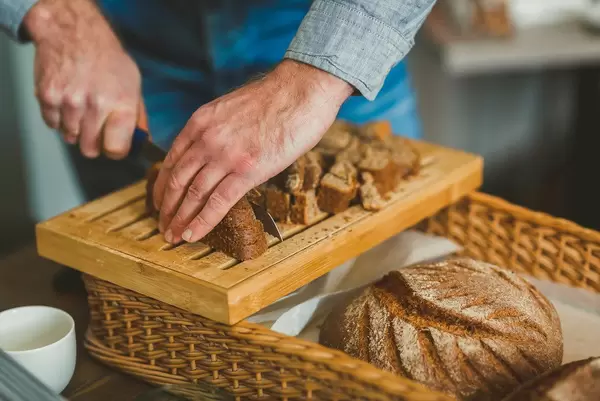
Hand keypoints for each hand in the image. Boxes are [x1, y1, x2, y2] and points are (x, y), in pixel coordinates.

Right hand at [23, 0, 140, 158]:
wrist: (74, 32)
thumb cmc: (108, 59)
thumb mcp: (134, 84)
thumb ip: (137, 117)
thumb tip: (141, 142)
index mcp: (121, 105)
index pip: (116, 149)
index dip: (116, 150)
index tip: (114, 144)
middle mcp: (94, 106)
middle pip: (90, 150)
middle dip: (94, 142)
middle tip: (97, 125)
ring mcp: (68, 103)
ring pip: (70, 138)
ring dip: (76, 129)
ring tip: (82, 107)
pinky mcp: (47, 98)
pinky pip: (52, 125)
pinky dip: (59, 118)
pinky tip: (68, 101)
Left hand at [152, 60, 352, 243]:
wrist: (300, 90)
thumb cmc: (274, 98)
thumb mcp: (230, 108)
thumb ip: (216, 130)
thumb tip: (213, 152)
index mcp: (200, 122)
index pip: (171, 161)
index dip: (162, 187)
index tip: (159, 203)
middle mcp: (206, 140)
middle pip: (177, 181)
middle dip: (167, 208)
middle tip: (162, 225)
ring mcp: (225, 156)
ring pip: (193, 195)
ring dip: (180, 219)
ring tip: (173, 236)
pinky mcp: (247, 171)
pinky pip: (217, 203)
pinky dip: (202, 222)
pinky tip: (193, 235)